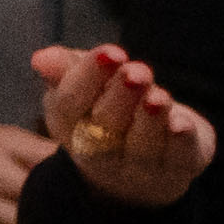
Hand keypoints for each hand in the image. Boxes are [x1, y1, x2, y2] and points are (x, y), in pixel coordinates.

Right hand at [28, 41, 216, 209]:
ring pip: (141, 146)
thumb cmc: (109, 110)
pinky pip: (177, 159)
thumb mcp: (87, 85)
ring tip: (158, 96)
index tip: (111, 52)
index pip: (69, 104)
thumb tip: (41, 59)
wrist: (145, 162)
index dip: (89, 77)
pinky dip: (179, 142)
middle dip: (121, 96)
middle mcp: (99, 152)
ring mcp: (137, 168)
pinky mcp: (177, 170)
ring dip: (149, 119)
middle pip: (105, 126)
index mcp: (69, 126)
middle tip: (136, 72)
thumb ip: (67, 69)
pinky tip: (182, 124)